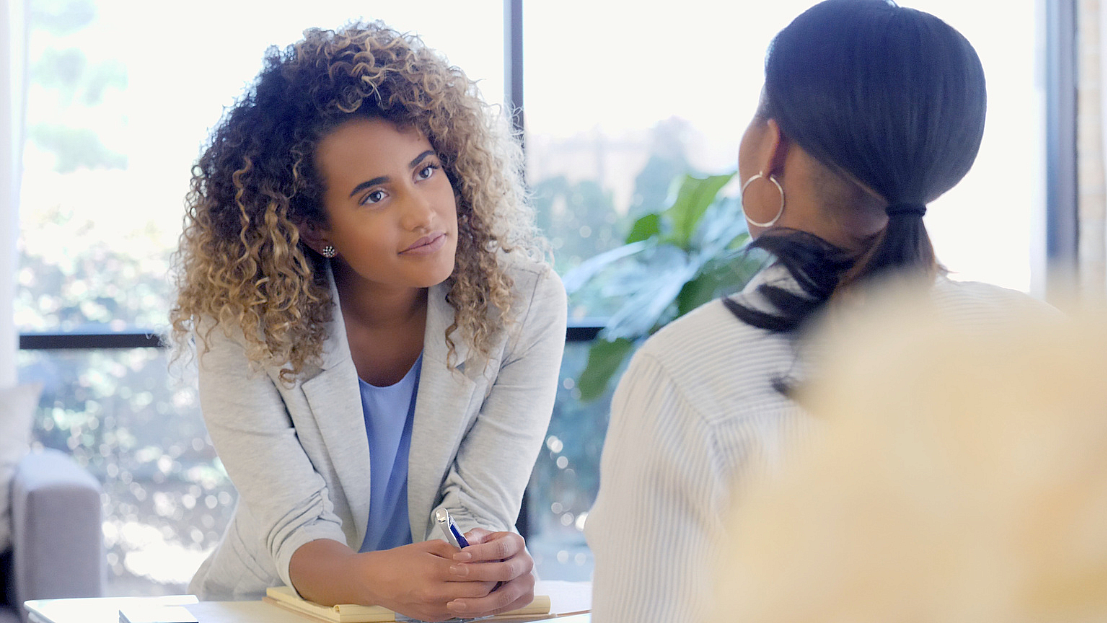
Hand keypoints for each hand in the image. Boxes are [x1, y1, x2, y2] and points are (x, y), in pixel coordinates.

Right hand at [355, 540, 496, 621]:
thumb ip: (455, 551)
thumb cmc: (401, 559)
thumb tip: (477, 554)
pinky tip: (469, 591)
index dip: (489, 565)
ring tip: (486, 580)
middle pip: (478, 592)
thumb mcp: (429, 547)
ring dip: (481, 594)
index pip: (475, 572)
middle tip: (497, 570)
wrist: (375, 581)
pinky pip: (459, 612)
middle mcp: (435, 593)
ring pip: (471, 605)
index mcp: (434, 570)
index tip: (496, 558)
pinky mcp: (432, 618)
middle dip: (491, 581)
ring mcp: (434, 609)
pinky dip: (468, 602)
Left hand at [444, 529, 535, 617]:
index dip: (479, 552)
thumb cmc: (488, 548)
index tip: (459, 556)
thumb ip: (473, 538)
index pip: (501, 548)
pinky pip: (501, 608)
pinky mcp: (524, 598)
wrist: (501, 563)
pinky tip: (462, 610)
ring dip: (477, 601)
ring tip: (455, 602)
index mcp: (516, 543)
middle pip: (506, 571)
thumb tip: (465, 541)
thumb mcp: (481, 538)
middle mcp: (526, 562)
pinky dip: (480, 611)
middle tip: (455, 572)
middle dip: (478, 573)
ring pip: (504, 596)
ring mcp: (527, 582)